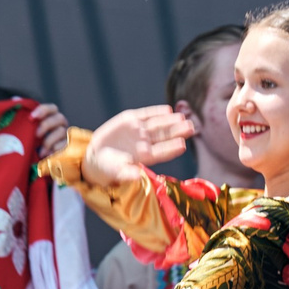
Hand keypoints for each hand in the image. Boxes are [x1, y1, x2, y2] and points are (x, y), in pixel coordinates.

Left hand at [26, 101, 71, 159]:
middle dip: (46, 125)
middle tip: (36, 134)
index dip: (43, 110)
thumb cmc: (32, 142)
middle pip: (59, 118)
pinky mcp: (69, 148)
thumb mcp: (26, 128)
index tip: (31, 117)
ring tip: (41, 151)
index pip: (52, 108)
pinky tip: (47, 155)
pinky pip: (65, 146)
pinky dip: (55, 150)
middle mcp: (61, 125)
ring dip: (49, 141)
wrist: (39, 161)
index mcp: (51, 117)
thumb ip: (23, 114)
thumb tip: (15, 99)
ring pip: (61, 132)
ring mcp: (66, 135)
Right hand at [81, 105, 196, 184]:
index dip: (171, 148)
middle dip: (178, 132)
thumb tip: (136, 177)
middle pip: (164, 137)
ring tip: (183, 117)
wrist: (97, 155)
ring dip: (171, 121)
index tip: (182, 145)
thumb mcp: (116, 171)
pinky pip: (145, 114)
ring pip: (158, 124)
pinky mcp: (130, 120)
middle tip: (191, 127)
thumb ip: (126, 173)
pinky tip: (167, 110)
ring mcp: (139, 131)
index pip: (161, 152)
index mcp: (144, 157)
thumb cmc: (109, 168)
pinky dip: (155, 112)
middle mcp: (145, 143)